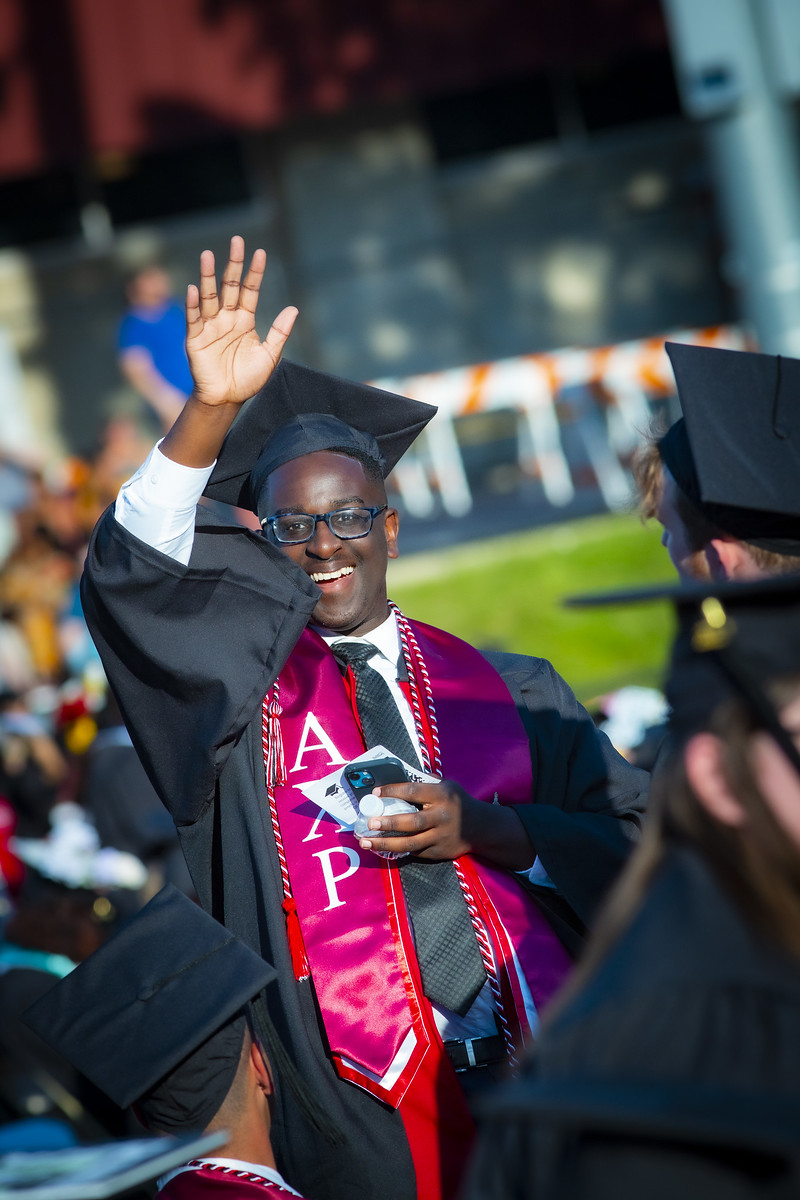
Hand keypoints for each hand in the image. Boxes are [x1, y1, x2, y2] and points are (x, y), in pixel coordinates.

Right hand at [185, 235, 296, 407]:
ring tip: (208, 255)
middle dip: (233, 264)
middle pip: (230, 286)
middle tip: (237, 241)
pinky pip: (193, 319)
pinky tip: (194, 289)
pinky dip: (193, 305)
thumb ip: (280, 332)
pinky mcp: (195, 339)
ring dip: (208, 276)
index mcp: (245, 320)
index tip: (260, 252)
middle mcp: (227, 318)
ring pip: (209, 297)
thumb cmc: (248, 379)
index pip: (250, 290)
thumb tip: (294, 309)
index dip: (255, 272)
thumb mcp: (270, 356)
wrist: (227, 400)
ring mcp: (210, 327)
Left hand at [361, 780, 534, 869]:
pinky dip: (398, 850)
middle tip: (369, 823)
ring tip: (366, 842)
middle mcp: (442, 817)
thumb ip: (425, 784)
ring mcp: (440, 837)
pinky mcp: (439, 852)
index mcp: (442, 795)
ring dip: (386, 844)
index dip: (393, 791)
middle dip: (388, 823)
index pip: (413, 791)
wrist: (481, 828)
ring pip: (410, 843)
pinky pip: (415, 852)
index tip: (376, 793)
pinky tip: (382, 848)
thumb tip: (396, 781)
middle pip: (412, 822)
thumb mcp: (447, 786)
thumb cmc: (458, 802)